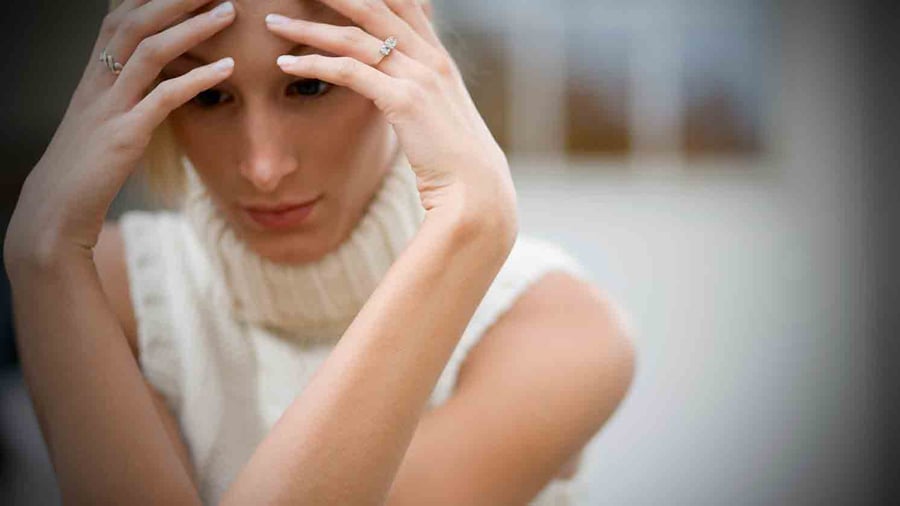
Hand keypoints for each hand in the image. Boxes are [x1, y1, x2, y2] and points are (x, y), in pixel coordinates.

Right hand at [5, 0, 236, 264]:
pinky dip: (196, 79)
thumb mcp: (103, 120)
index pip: (119, 19)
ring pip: (147, 51)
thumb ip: (126, 91)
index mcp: (93, 75)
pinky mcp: (123, 135)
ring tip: (227, 11)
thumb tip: (159, 73)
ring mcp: (109, 106)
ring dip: (191, 27)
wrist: (56, 209)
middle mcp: (97, 82)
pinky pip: (162, 98)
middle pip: (134, 22)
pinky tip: (227, 70)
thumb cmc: (86, 166)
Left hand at [265, 0, 517, 239]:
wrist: (476, 191)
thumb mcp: (442, 119)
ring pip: (355, 37)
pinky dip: (314, 65)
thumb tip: (400, 95)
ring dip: (309, 28)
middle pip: (376, 8)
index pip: (404, 6)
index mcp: (440, 60)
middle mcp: (431, 59)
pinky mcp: (404, 101)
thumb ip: (423, 95)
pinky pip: (350, 72)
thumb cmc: (456, 163)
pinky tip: (287, 65)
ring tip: (275, 24)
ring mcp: (419, 77)